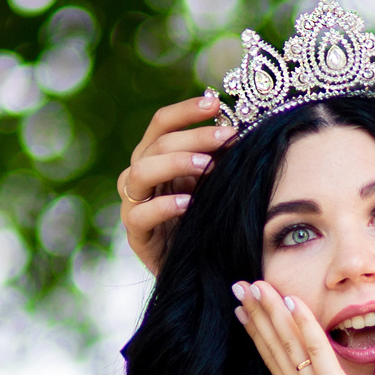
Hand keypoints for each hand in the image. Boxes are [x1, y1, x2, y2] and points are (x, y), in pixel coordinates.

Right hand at [119, 97, 232, 273]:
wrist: (197, 271)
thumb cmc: (207, 220)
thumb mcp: (213, 184)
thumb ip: (217, 158)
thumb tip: (241, 125)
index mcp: (155, 158)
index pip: (160, 124)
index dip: (185, 110)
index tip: (214, 103)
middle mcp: (139, 177)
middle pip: (156, 144)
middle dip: (194, 137)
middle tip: (228, 137)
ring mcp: (134, 205)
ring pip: (139, 173)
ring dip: (175, 164)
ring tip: (208, 166)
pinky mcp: (137, 236)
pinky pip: (139, 215)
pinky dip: (164, 206)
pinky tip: (188, 203)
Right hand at [232, 278, 374, 374]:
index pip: (277, 358)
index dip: (260, 332)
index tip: (245, 310)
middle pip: (273, 345)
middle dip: (256, 314)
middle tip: (239, 286)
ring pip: (287, 343)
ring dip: (271, 311)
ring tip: (255, 284)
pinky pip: (316, 352)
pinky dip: (304, 326)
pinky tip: (292, 302)